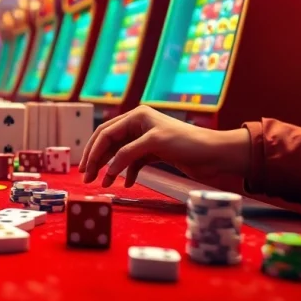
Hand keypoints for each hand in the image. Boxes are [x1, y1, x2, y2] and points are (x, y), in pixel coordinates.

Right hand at [78, 106, 250, 187]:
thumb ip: (127, 154)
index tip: (86, 170)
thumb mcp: (153, 144)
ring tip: (103, 184)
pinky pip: (133, 162)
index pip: (106, 133)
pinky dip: (127, 172)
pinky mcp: (153, 152)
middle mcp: (138, 125)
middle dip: (97, 160)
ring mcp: (145, 139)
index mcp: (136, 116)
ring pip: (119, 153)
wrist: (214, 154)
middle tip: (86, 177)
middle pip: (109, 142)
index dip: (93, 151)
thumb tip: (107, 170)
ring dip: (110, 168)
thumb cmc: (186, 143)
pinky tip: (127, 183)